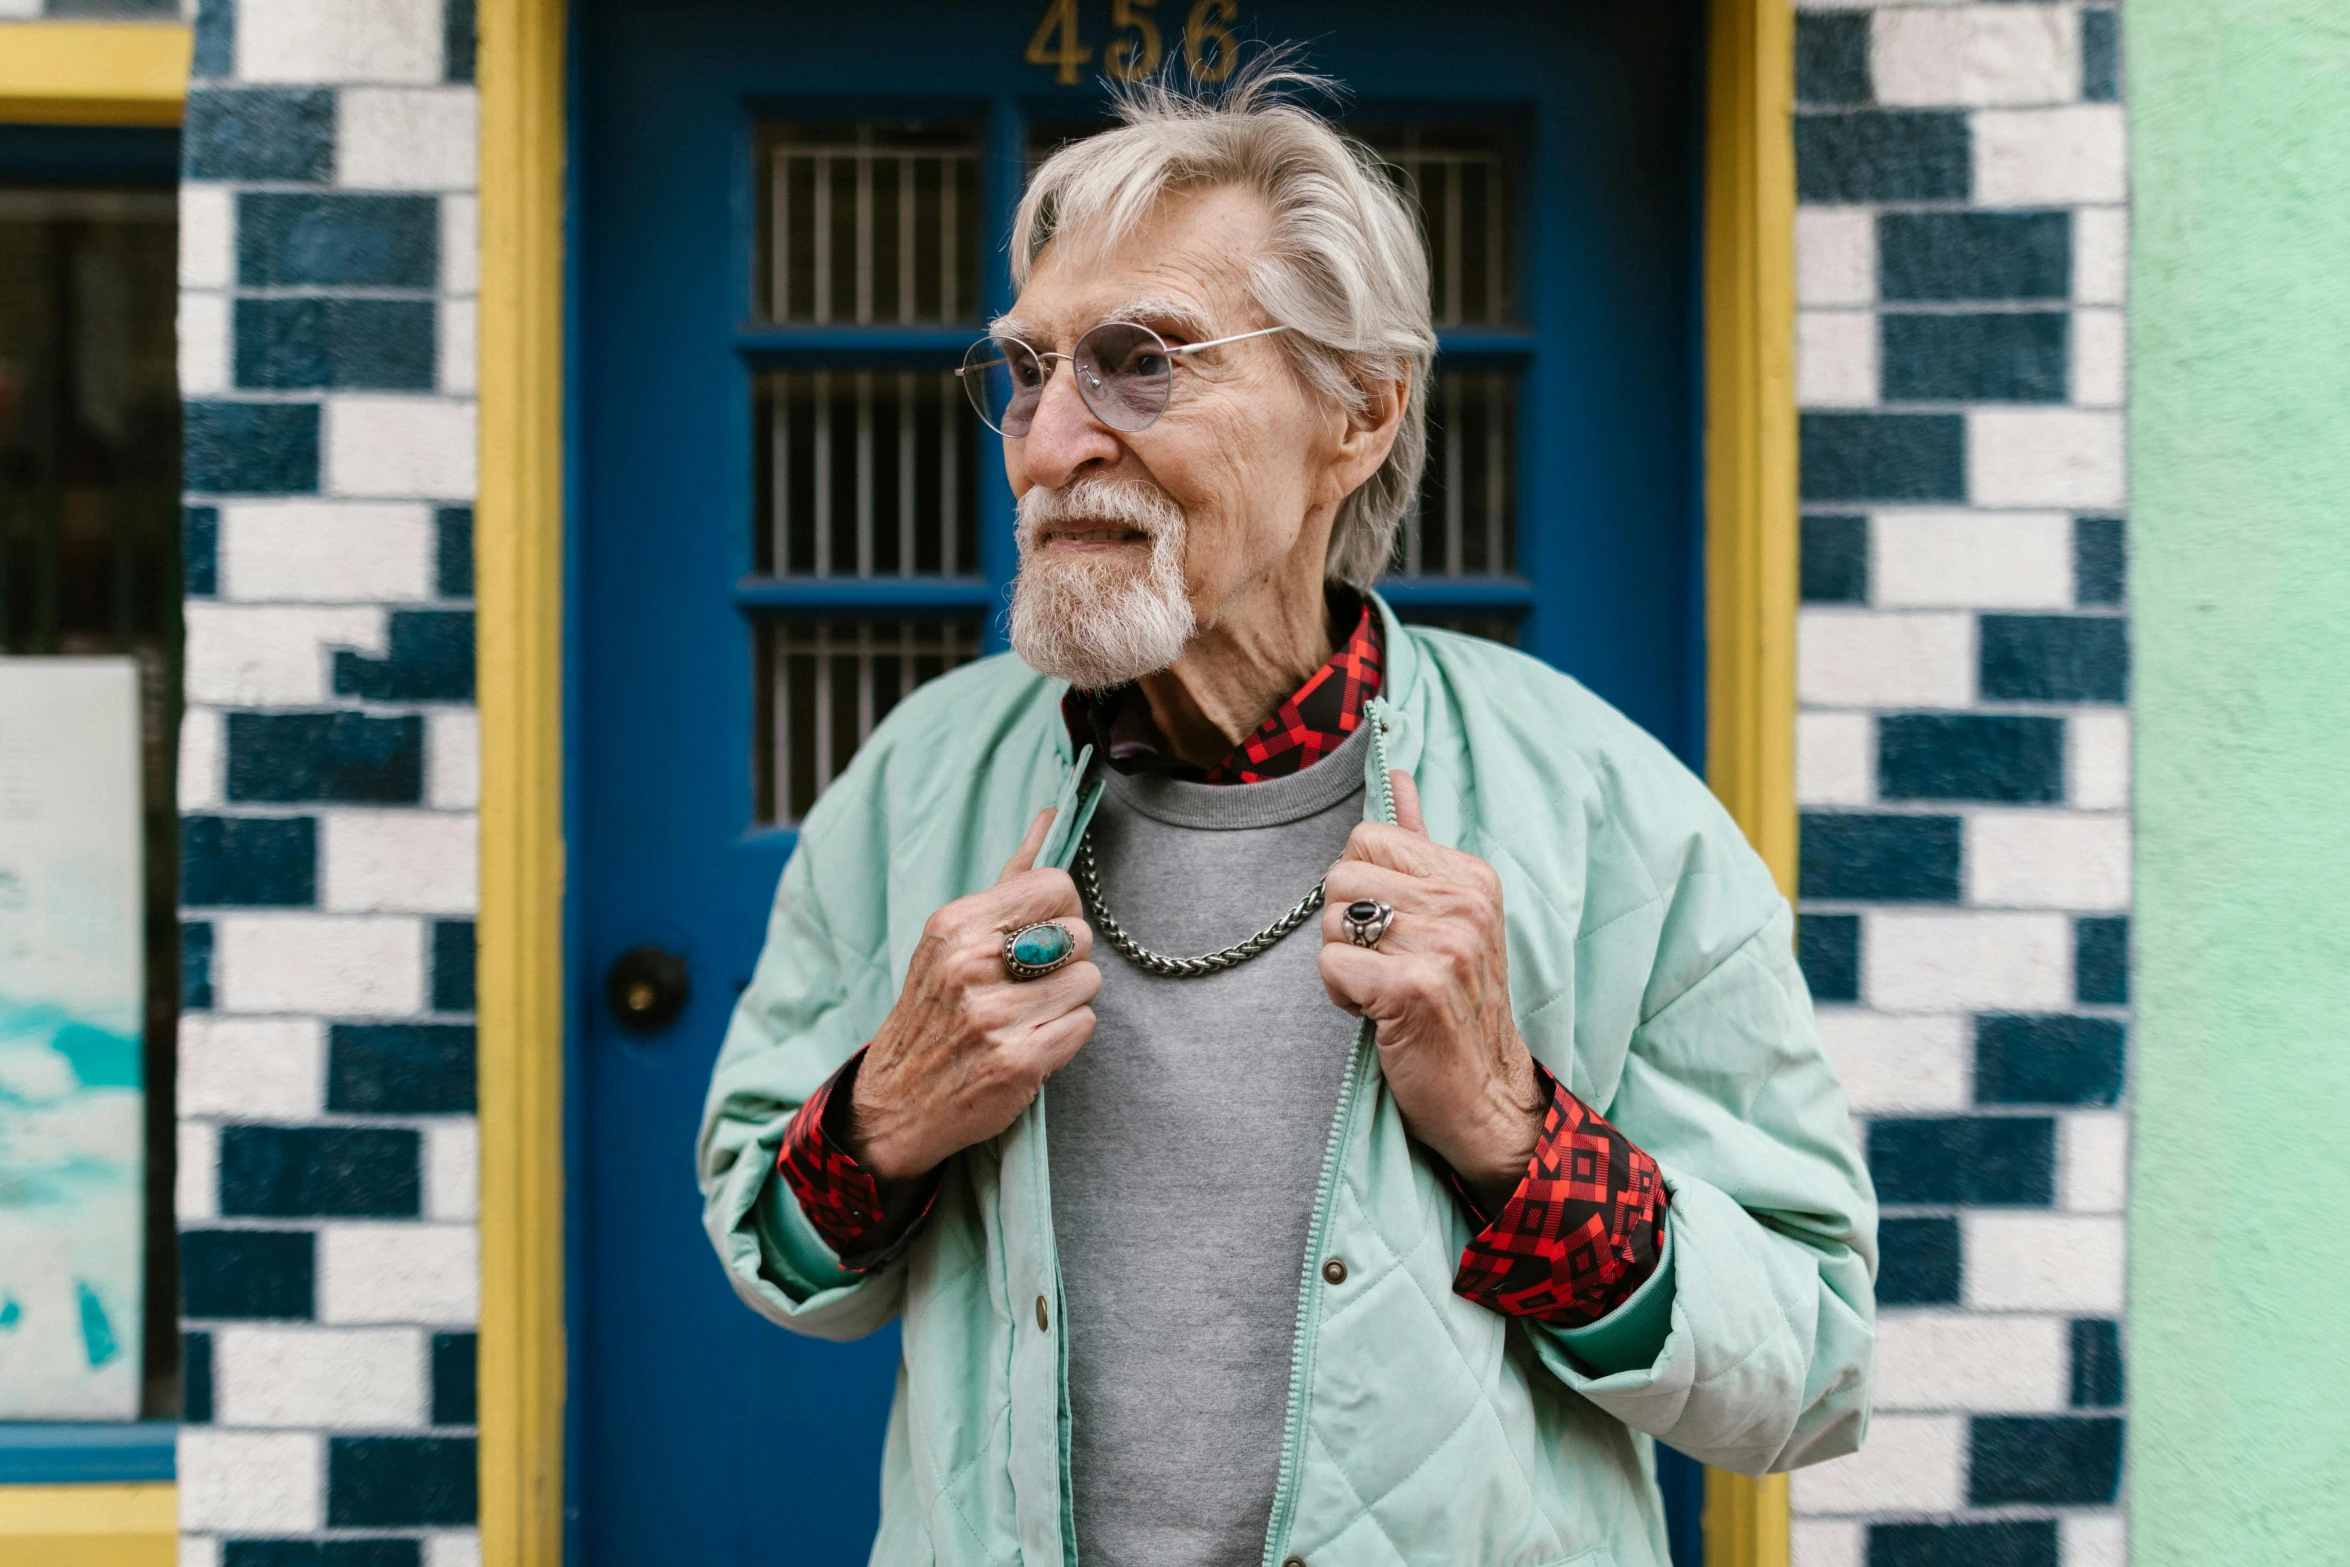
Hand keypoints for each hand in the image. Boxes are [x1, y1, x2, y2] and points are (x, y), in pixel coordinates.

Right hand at [846, 808, 1101, 1182]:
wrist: (898, 1099)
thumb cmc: (936, 1009)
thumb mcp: (955, 937)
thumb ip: (1011, 878)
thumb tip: (1053, 816)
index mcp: (956, 925)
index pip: (1055, 886)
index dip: (1060, 911)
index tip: (1042, 934)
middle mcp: (971, 966)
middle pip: (1080, 935)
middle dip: (1067, 959)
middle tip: (1032, 982)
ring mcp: (993, 1017)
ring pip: (1089, 982)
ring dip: (1068, 1000)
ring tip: (1029, 1014)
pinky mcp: (1018, 1062)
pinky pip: (1085, 1025)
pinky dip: (1066, 1037)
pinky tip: (1032, 1042)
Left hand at [1318, 771, 1545, 1209]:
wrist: (1487, 1095)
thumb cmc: (1457, 1005)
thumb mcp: (1450, 915)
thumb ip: (1418, 845)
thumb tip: (1396, 774)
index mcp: (1471, 876)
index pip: (1368, 836)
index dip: (1360, 887)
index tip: (1394, 930)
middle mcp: (1464, 904)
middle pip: (1340, 874)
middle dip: (1343, 924)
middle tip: (1386, 964)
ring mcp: (1444, 946)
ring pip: (1331, 921)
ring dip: (1343, 962)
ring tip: (1386, 989)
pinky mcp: (1415, 990)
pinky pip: (1332, 966)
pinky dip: (1342, 996)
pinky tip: (1378, 1013)